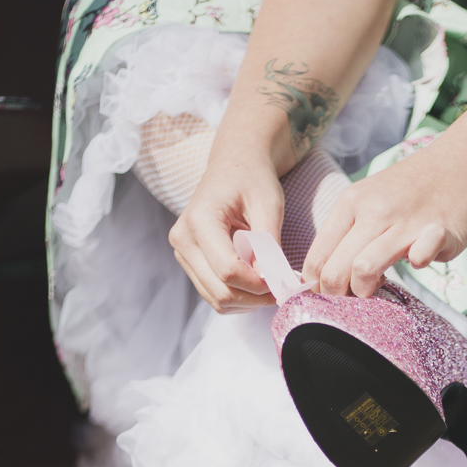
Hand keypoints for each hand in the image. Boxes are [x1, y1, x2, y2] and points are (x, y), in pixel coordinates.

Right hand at [168, 155, 284, 311]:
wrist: (234, 166)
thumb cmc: (252, 179)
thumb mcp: (268, 205)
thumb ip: (267, 244)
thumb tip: (270, 282)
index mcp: (199, 220)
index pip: (228, 271)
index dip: (259, 284)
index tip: (283, 281)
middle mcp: (183, 239)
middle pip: (221, 292)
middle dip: (255, 297)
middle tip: (281, 289)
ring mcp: (183, 253)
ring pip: (217, 299)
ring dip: (248, 301)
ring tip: (270, 283)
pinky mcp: (189, 262)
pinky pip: (214, 295)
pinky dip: (239, 297)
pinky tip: (255, 281)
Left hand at [301, 142, 466, 298]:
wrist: (460, 165)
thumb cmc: (409, 193)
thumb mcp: (368, 202)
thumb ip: (346, 235)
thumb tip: (322, 279)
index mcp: (350, 203)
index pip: (316, 259)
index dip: (318, 288)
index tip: (332, 297)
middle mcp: (373, 210)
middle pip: (335, 272)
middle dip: (339, 297)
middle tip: (355, 297)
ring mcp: (405, 221)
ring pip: (363, 269)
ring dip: (367, 292)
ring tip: (380, 286)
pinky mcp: (438, 231)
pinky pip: (420, 257)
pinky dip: (418, 265)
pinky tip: (419, 259)